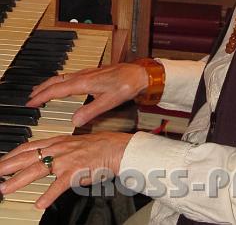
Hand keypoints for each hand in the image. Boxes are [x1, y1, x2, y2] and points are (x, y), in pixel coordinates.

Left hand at [0, 132, 132, 208]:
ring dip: (19, 180)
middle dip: (9, 165)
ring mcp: (66, 160)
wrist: (116, 148)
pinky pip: (58, 185)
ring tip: (6, 189)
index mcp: (59, 141)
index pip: (31, 146)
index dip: (14, 153)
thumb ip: (61, 149)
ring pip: (38, 169)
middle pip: (28, 156)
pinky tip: (39, 204)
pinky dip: (48, 195)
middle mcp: (60, 148)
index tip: (3, 160)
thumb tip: (49, 158)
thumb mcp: (76, 143)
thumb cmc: (100, 146)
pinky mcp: (75, 172)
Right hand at [27, 63, 148, 126]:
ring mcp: (88, 73)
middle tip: (30, 98)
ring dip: (50, 84)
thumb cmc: (127, 85)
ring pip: (63, 77)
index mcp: (84, 82)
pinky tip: (64, 86)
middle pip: (56, 80)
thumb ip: (91, 111)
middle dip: (42, 89)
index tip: (30, 103)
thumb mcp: (109, 101)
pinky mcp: (93, 73)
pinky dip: (61, 81)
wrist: (140, 73)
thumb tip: (74, 122)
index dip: (41, 96)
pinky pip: (70, 76)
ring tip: (42, 91)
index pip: (56, 89)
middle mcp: (83, 75)